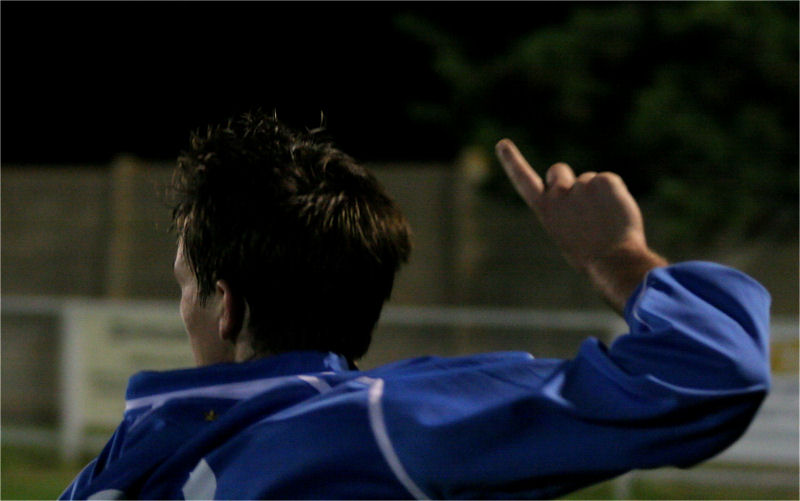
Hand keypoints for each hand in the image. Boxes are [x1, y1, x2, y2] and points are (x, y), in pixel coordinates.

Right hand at [495, 139, 666, 313]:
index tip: (502, 144)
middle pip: (558, 171)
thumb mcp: (563, 233)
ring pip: (588, 180)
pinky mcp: (605, 181)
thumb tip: (577, 195)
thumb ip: (562, 210)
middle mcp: (558, 194)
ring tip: (604, 220)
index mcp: (545, 209)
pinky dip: (615, 194)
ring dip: (596, 194)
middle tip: (582, 205)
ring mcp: (581, 186)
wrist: (613, 261)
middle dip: (567, 180)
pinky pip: (608, 181)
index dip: (512, 161)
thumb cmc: (588, 255)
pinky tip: (616, 214)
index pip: (523, 180)